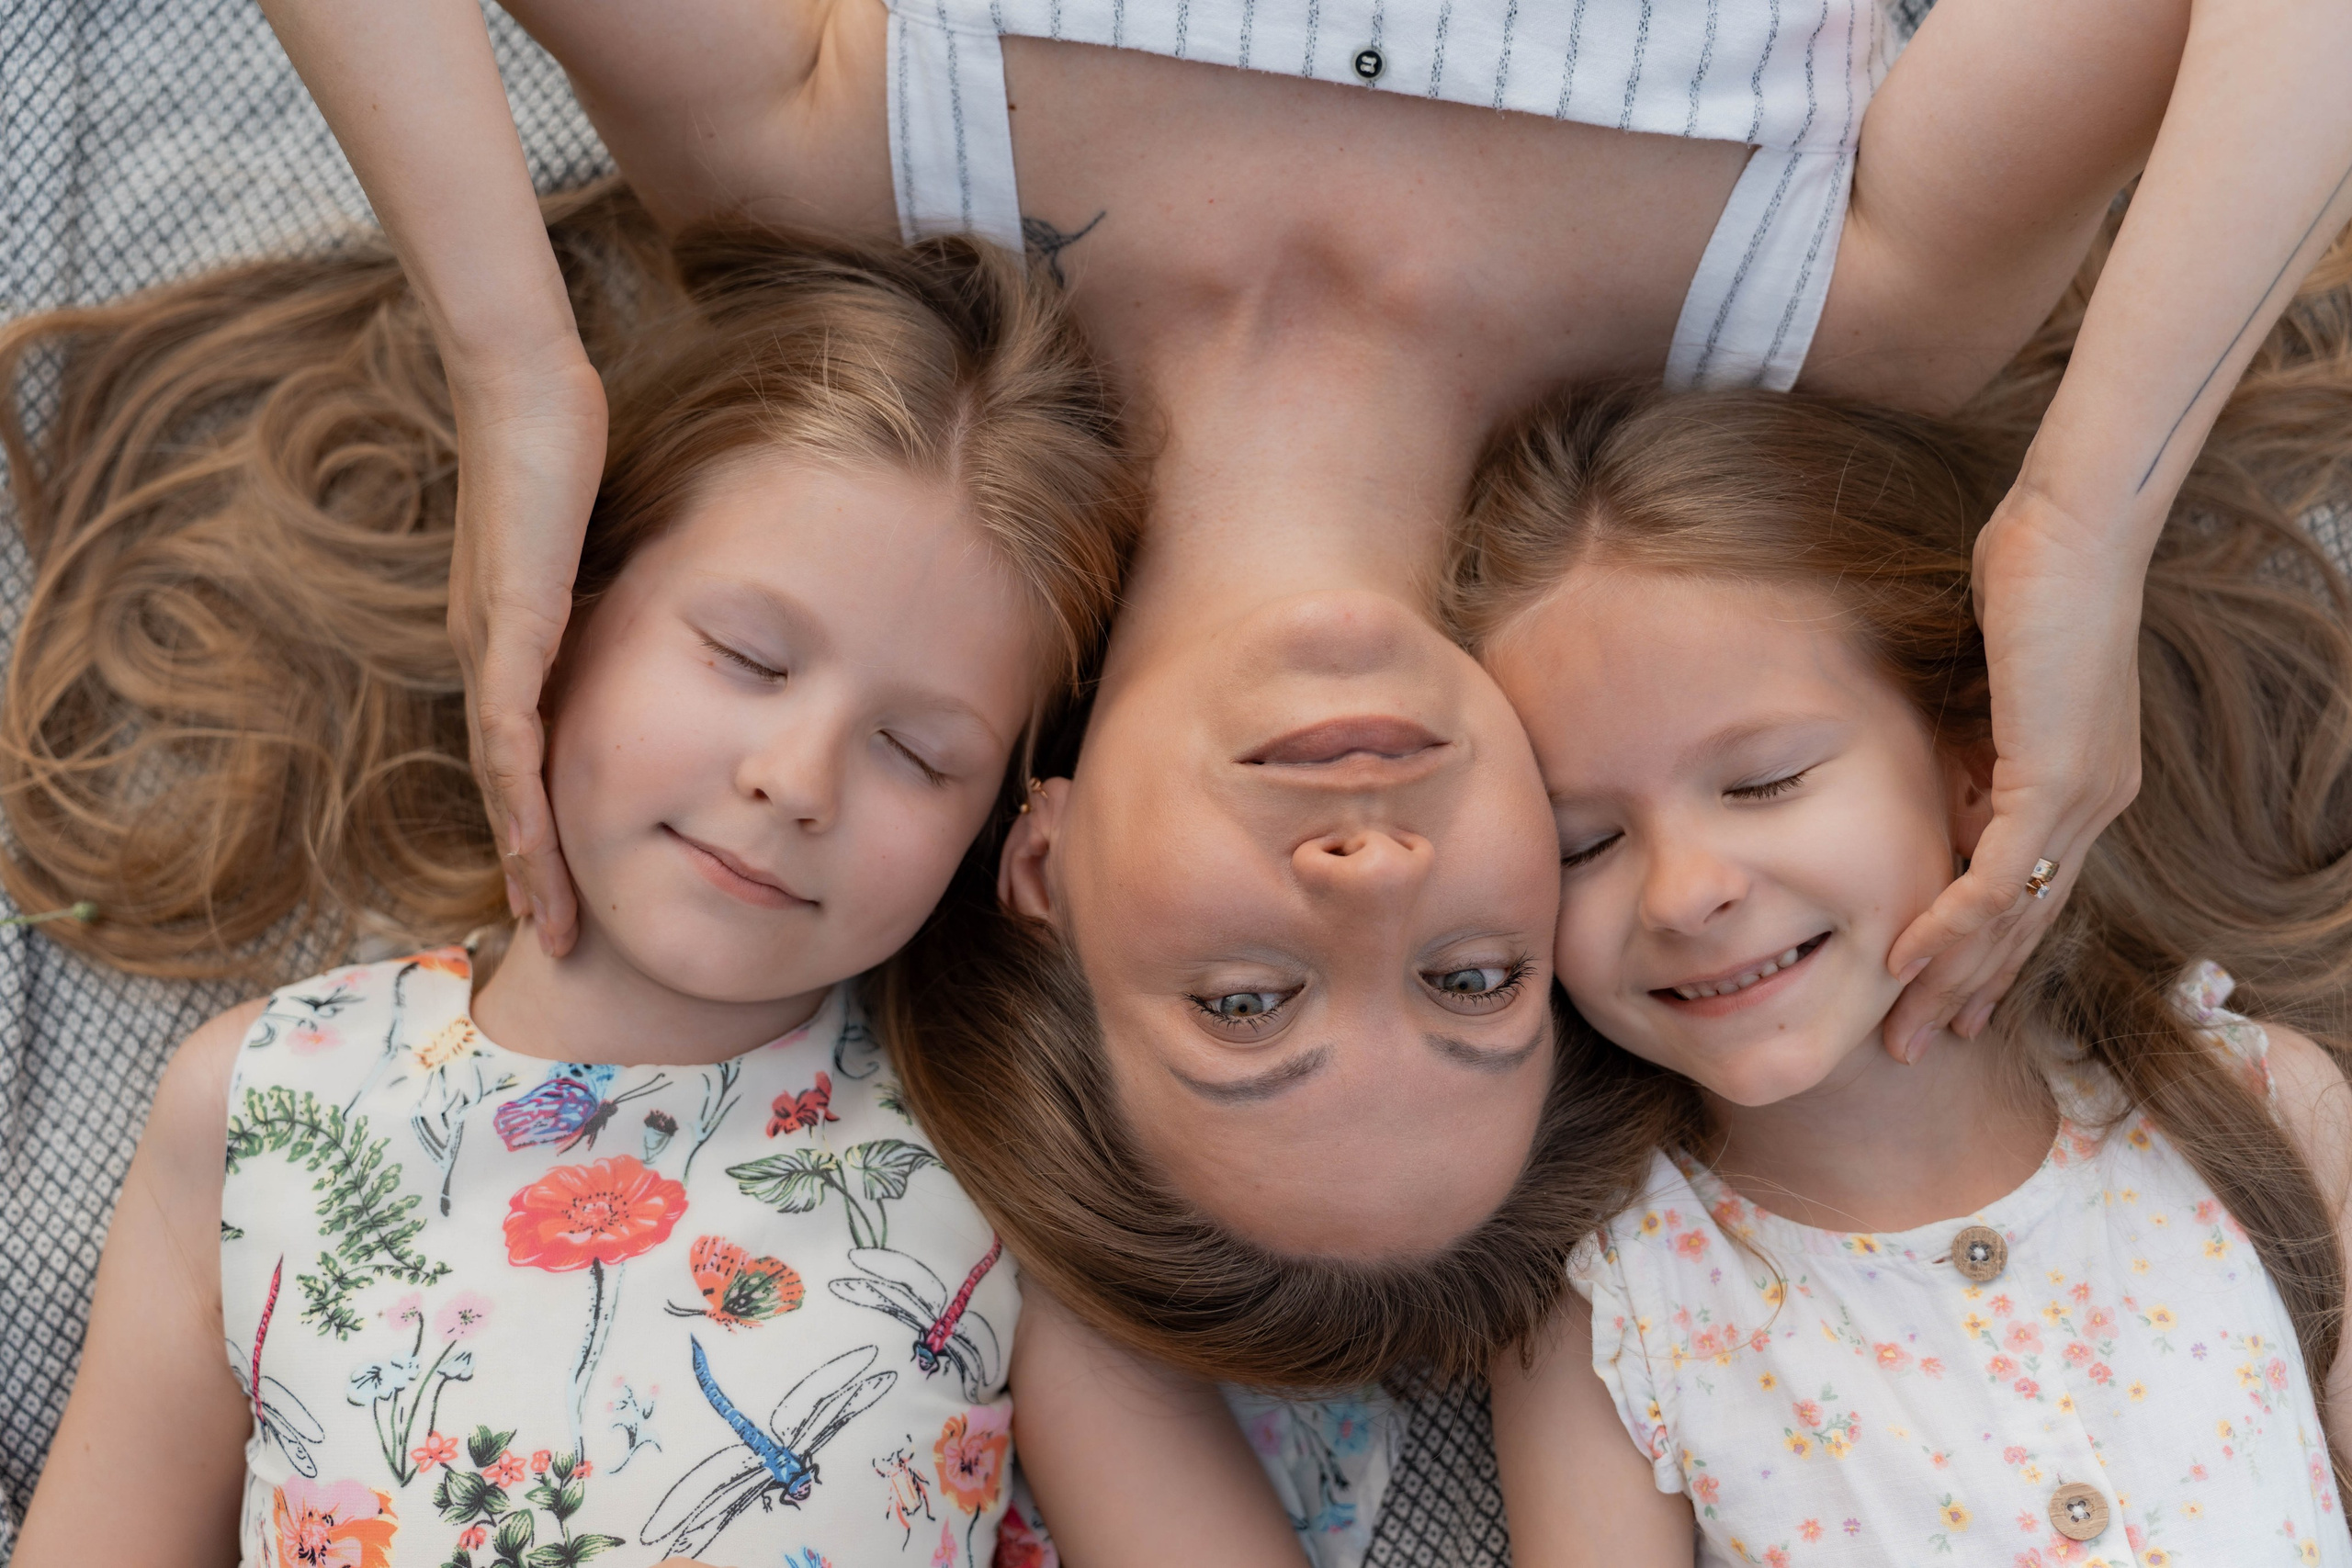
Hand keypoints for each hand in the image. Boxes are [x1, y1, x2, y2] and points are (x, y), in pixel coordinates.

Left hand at [445, 349, 607, 956]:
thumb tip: (656, 625)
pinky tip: (541, 849)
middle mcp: (487, 660)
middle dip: (535, 871)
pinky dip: (522, 800)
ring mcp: (491, 650)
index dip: (541, 831)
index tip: (567, 887)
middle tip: (561, 938)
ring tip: (556, 924)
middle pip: (508, 793)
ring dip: (528, 860)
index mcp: (506, 645)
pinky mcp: (508, 631)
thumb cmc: (557, 447)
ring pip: (505, 784)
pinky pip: (511, 737)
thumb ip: (605, 592)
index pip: (521, 761)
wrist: (521, 389)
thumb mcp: (590, 541)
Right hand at [1882, 484, 2147, 1061]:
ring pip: (2010, 916)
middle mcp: (2092, 805)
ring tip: (1906, 1029)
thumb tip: (1931, 784)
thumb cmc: (2033, 581)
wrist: (2073, 531)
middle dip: (1967, 989)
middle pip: (2024, 923)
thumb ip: (1970, 744)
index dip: (1985, 952)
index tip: (1940, 995)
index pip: (2030, 890)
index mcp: (2083, 784)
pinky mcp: (2053, 781)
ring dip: (1951, 979)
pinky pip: (1995, 875)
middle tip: (1918, 1041)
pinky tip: (1908, 959)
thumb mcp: (1989, 683)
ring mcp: (2080, 798)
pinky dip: (1950, 923)